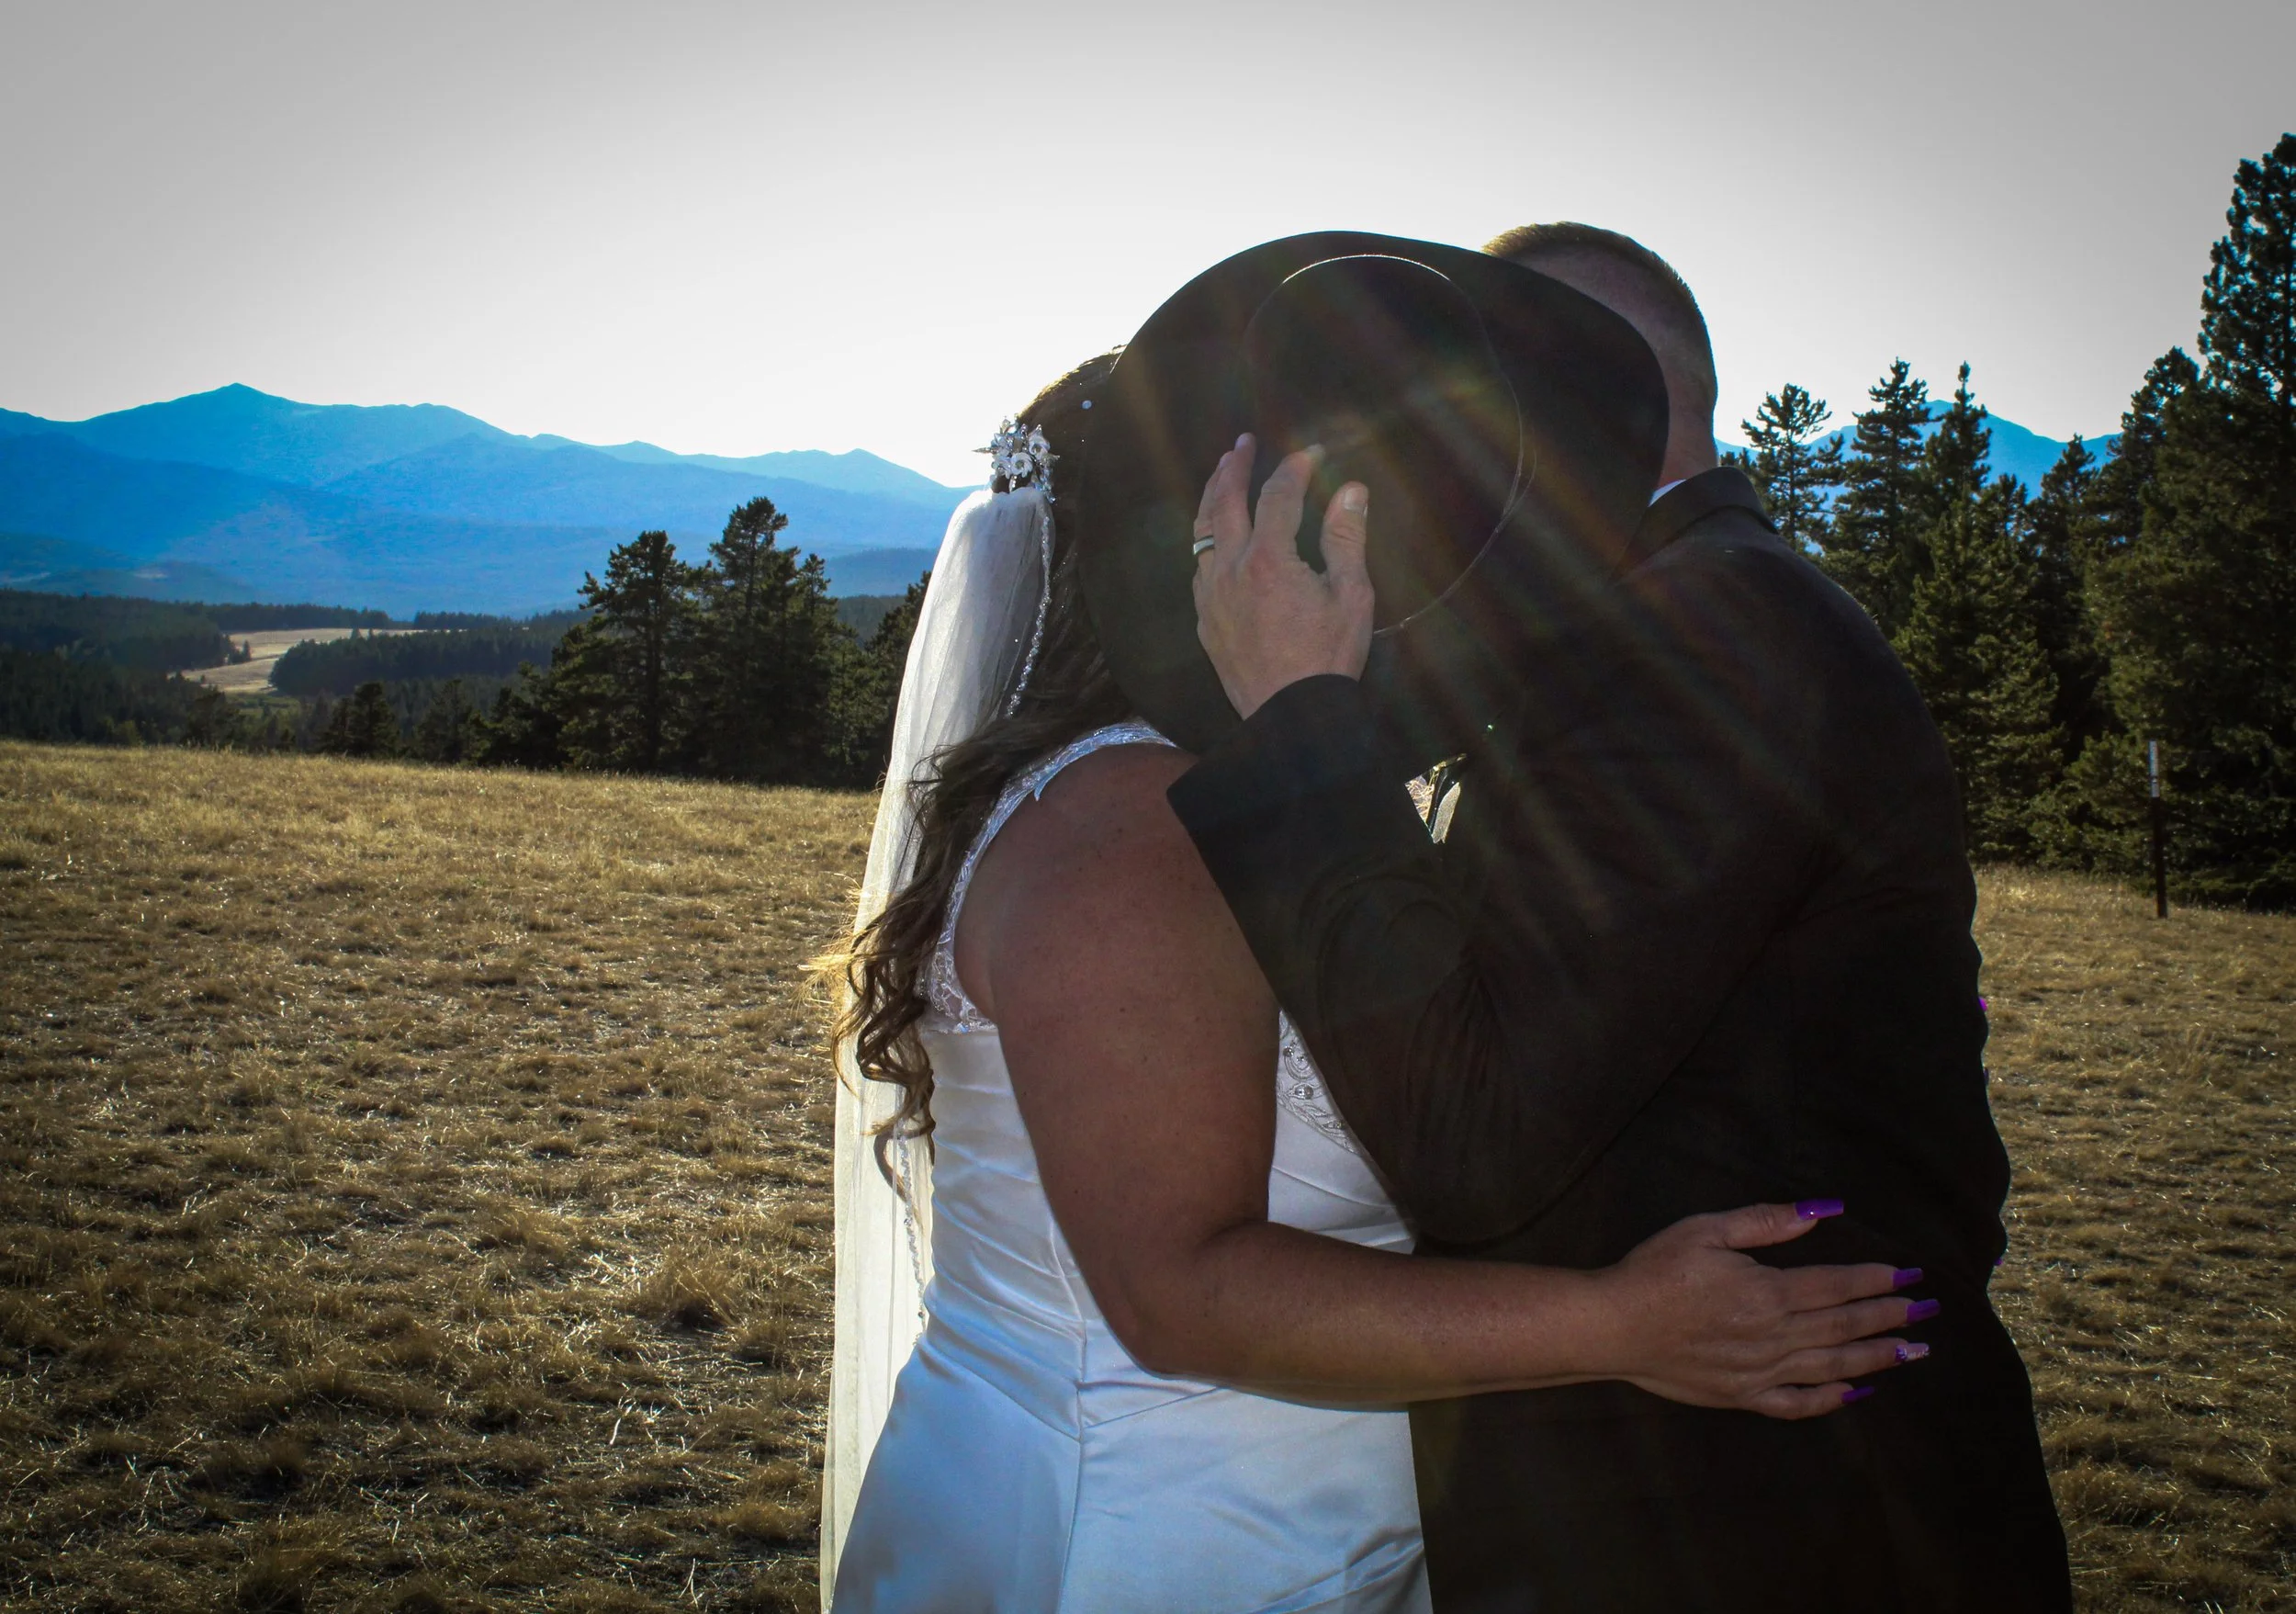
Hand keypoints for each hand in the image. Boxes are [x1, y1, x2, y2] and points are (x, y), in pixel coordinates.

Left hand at [1191, 435, 1374, 718]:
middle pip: (1226, 503)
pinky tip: (1215, 535)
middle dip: (1234, 467)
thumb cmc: (1328, 659)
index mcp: (1269, 560)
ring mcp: (1211, 596)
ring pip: (1202, 532)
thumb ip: (1347, 538)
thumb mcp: (1352, 597)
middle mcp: (1230, 570)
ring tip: (1220, 474)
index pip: (1278, 496)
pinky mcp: (1205, 619)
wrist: (1291, 716)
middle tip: (1243, 443)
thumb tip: (1351, 490)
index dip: (1295, 468)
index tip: (1310, 453)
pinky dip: (1206, 539)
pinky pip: (1199, 566)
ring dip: (1212, 497)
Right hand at [1595, 1202, 1932, 1419]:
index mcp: (1766, 1291)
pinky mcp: (1743, 1395)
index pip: (1836, 1285)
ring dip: (1876, 1357)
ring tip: (1913, 1351)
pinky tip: (1856, 1392)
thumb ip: (1767, 1221)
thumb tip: (1822, 1210)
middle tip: (1926, 1311)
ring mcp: (1760, 1371)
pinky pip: (1797, 1403)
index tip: (1909, 1275)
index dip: (1875, 1279)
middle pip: (1843, 1325)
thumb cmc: (1654, 1270)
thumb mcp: (1706, 1229)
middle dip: (1889, 1316)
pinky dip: (1830, 1399)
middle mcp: (1772, 1336)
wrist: (1612, 1326)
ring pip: (1832, 1365)